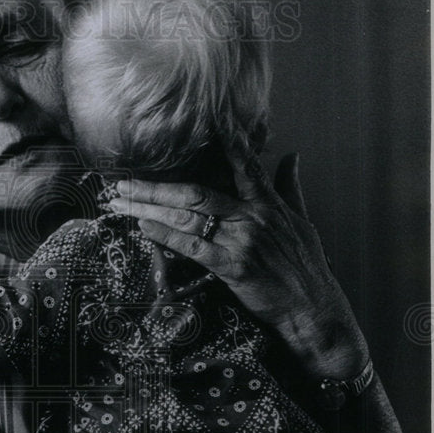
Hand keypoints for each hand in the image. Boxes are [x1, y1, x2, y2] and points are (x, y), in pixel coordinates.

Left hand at [109, 151, 370, 379]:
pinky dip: (166, 236)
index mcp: (268, 203)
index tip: (195, 124)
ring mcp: (241, 241)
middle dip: (154, 186)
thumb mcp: (303, 221)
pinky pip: (192, 247)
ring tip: (120, 204)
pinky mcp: (233, 267)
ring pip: (187, 217)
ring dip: (149, 209)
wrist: (313, 308)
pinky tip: (144, 228)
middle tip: (123, 182)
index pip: (242, 164)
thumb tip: (292, 156)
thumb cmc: (307, 267)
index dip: (221, 142)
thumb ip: (291, 186)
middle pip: (195, 191)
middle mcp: (252, 216)